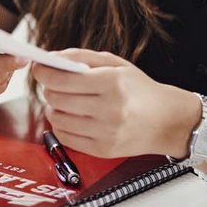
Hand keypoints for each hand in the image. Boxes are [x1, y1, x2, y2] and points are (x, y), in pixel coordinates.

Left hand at [31, 49, 198, 158]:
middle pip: (57, 98)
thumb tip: (50, 57)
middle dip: (50, 88)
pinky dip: (61, 126)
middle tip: (56, 84)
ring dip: (54, 107)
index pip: (62, 79)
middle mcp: (110, 109)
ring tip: (65, 101)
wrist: (168, 121)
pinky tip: (71, 117)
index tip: (38, 68)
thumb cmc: (140, 89)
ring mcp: (106, 132)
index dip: (44, 72)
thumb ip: (80, 57)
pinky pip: (65, 138)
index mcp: (112, 83)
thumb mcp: (116, 64)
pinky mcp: (103, 150)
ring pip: (57, 119)